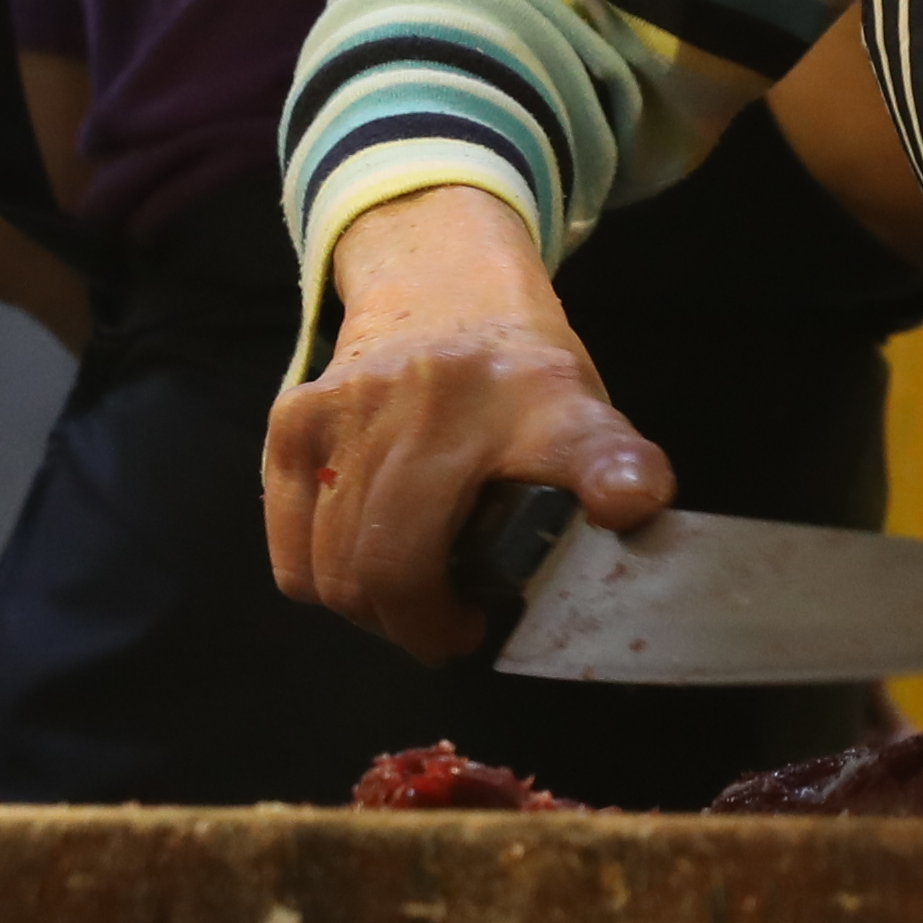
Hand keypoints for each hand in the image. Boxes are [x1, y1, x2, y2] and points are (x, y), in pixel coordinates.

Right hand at [266, 187, 666, 662]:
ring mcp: (350, 406)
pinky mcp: (292, 423)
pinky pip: (294, 560)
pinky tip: (364, 564)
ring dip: (374, 613)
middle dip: (423, 629)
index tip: (623, 510)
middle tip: (454, 630)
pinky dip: (326, 585)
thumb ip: (609, 477)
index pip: (587, 448)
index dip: (609, 486)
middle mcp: (435, 394)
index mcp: (539, 400)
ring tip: (411, 596)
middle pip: (394, 567)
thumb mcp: (587, 421)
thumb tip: (630, 512)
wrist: (440, 292)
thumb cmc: (519, 387)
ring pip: (336, 574)